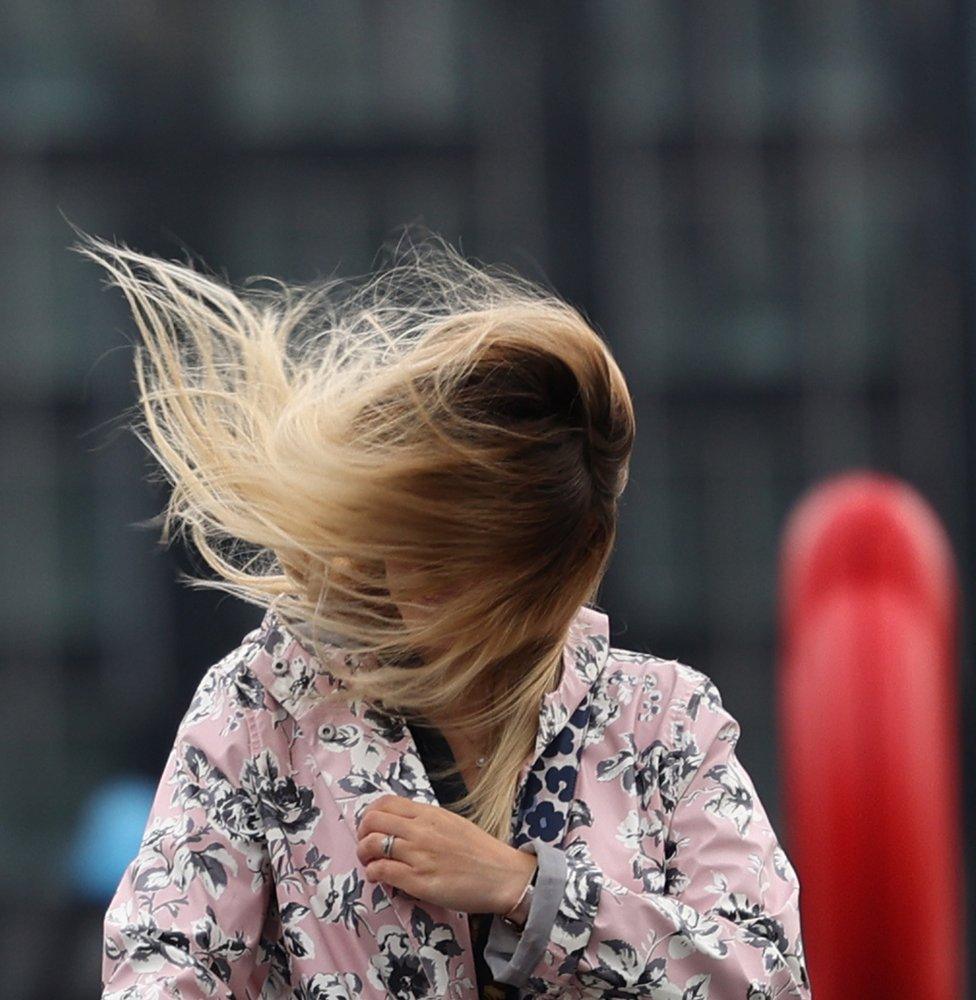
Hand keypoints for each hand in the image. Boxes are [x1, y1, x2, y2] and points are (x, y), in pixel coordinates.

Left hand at [356, 793, 537, 915]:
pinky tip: (378, 877)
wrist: (501, 876)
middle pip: (372, 821)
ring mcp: (418, 855)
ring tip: (370, 863)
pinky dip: (373, 873)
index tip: (370, 827)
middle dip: (361, 834)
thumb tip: (401, 823)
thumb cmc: (480, 851)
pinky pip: (382, 871)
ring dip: (363, 855)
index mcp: (429, 814)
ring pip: (371, 845)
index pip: (385, 803)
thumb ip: (426, 821)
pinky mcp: (418, 881)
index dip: (370, 814)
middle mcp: (420, 831)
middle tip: (366, 847)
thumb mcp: (452, 822)